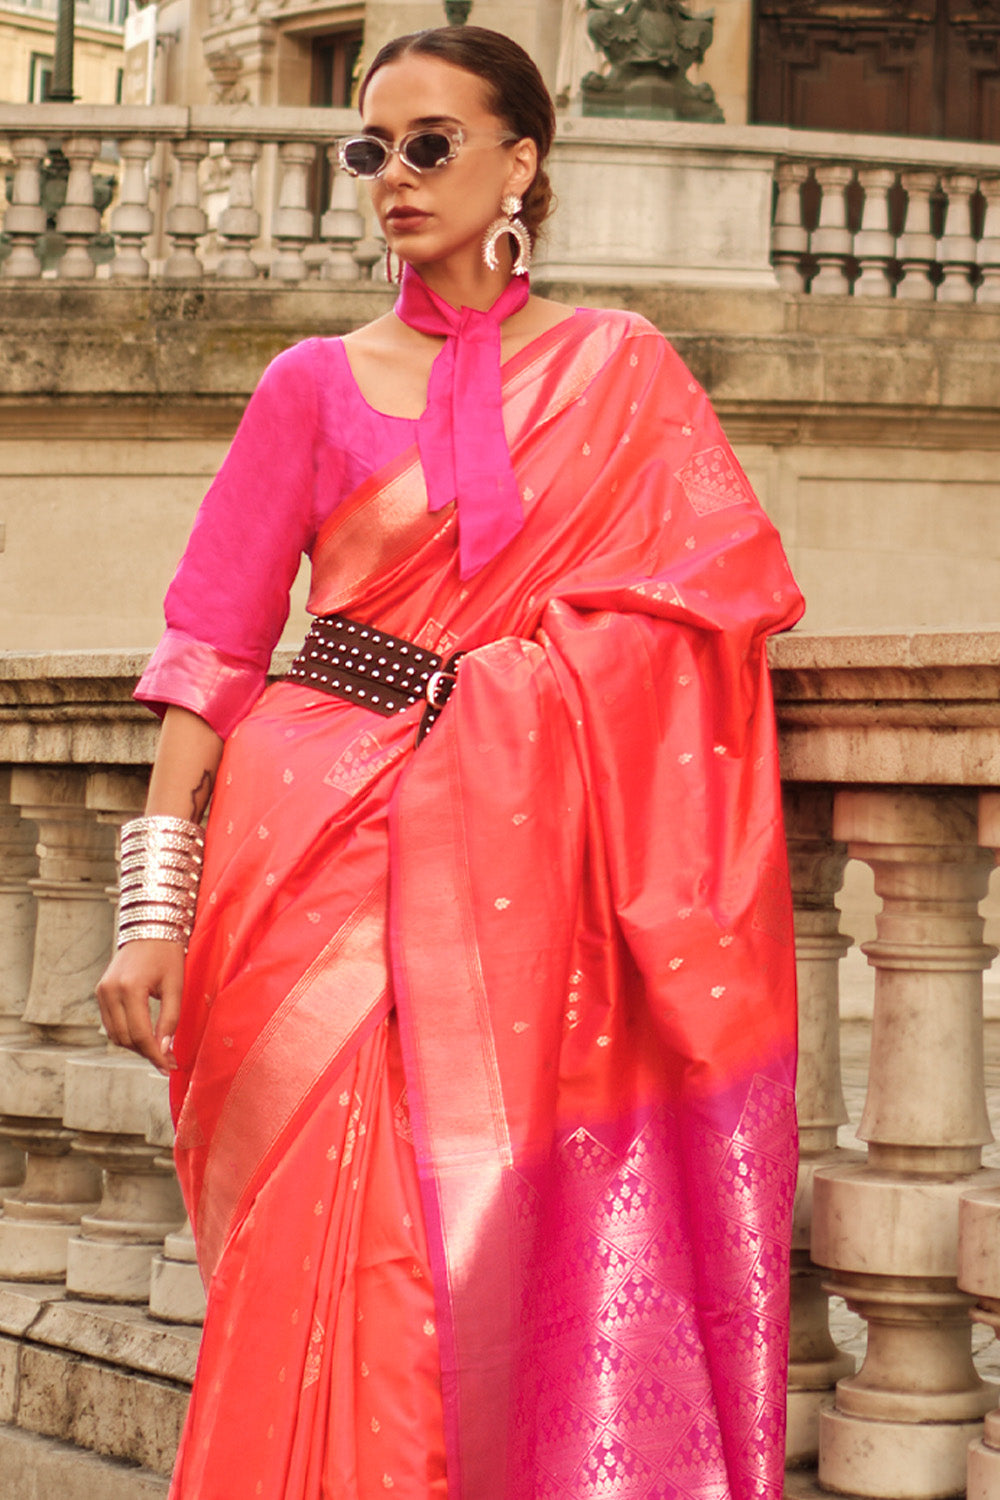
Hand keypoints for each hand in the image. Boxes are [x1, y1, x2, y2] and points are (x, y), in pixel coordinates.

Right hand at [96, 939, 184, 1075]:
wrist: (149, 929)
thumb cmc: (167, 955)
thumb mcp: (175, 986)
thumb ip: (170, 1019)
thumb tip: (164, 1049)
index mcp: (130, 988)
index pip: (140, 1034)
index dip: (154, 1055)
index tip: (168, 1067)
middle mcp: (110, 991)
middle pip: (125, 1038)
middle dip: (146, 1053)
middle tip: (167, 1061)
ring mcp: (102, 992)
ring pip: (114, 1034)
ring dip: (135, 1046)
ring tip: (157, 1051)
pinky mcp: (100, 992)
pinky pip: (110, 1023)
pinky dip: (125, 1034)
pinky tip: (144, 1037)